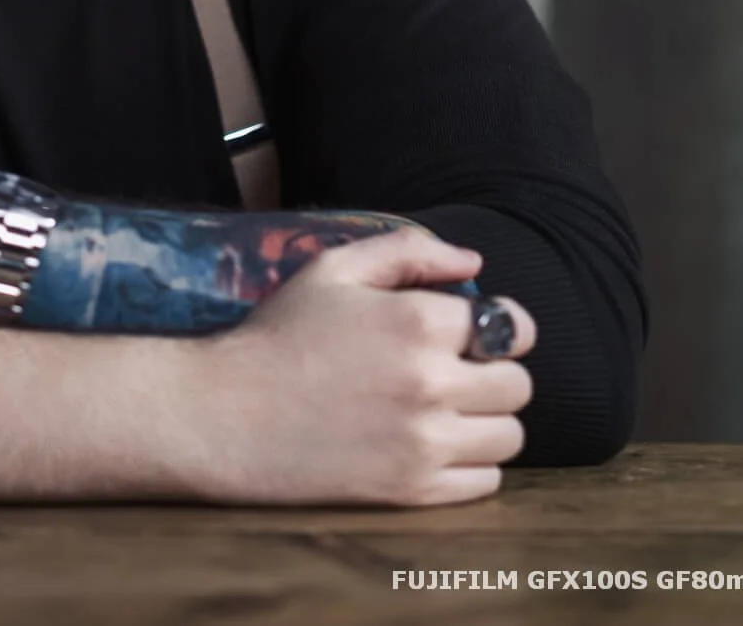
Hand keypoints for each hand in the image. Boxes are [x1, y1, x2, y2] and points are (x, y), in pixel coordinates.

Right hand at [173, 225, 534, 506]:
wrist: (224, 415)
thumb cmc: (277, 336)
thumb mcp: (334, 269)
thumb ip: (410, 252)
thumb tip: (474, 264)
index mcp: (420, 321)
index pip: (514, 328)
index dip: (499, 329)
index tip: (474, 336)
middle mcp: (432, 383)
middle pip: (517, 386)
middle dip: (493, 375)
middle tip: (454, 374)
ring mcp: (424, 443)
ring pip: (508, 437)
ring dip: (486, 422)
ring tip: (444, 412)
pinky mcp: (411, 491)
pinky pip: (484, 482)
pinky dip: (470, 465)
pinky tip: (430, 445)